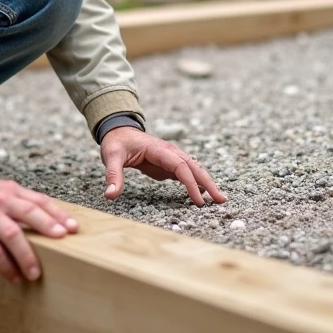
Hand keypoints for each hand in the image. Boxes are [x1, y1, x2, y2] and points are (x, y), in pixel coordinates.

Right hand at [0, 174, 78, 282]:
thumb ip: (18, 201)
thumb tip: (44, 219)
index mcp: (11, 190)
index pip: (40, 201)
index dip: (58, 214)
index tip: (73, 227)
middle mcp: (2, 201)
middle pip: (31, 213)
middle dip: (49, 227)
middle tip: (63, 241)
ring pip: (14, 235)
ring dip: (27, 255)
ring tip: (35, 273)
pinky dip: (5, 265)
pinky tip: (13, 276)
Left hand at [101, 127, 227, 206]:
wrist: (118, 131)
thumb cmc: (116, 143)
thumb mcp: (111, 157)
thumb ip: (112, 175)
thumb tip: (110, 195)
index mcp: (159, 149)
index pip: (180, 166)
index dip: (191, 183)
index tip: (198, 201)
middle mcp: (169, 152)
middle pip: (194, 167)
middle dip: (208, 183)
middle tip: (221, 200)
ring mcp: (170, 158)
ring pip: (193, 170)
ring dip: (206, 183)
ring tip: (219, 199)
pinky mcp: (168, 165)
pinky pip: (186, 174)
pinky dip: (197, 183)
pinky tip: (204, 194)